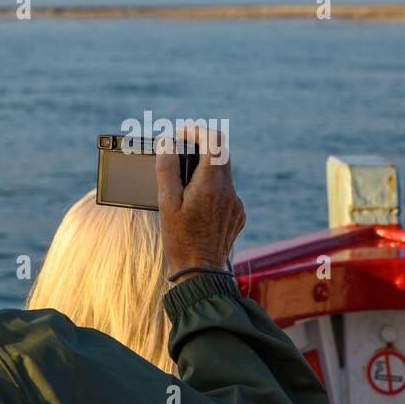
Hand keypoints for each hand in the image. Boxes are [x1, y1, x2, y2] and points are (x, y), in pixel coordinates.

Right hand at [155, 126, 244, 283]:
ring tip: (184, 182)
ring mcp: (236, 203)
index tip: (181, 134)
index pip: (213, 140)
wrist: (201, 272)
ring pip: (224, 172)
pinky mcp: (238, 214)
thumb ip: (166, 169)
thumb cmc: (180, 239)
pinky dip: (212, 187)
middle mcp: (228, 191)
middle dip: (200, 147)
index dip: (196, 131)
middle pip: (220, 152)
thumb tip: (167, 143)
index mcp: (209, 185)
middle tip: (179, 152)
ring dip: (206, 168)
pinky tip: (197, 204)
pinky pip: (227, 191)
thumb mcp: (166, 203)